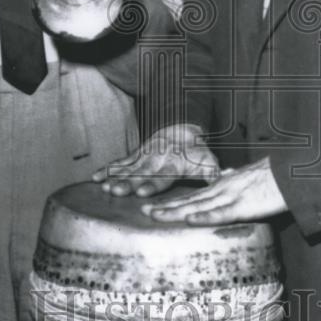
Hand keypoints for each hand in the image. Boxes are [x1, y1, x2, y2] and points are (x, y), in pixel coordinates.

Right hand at [93, 124, 218, 196]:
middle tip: (116, 191)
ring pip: (128, 168)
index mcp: (174, 165)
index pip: (162, 176)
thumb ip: (214, 174)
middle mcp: (156, 160)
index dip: (152, 184)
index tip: (142, 192)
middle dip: (128, 183)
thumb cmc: (198, 152)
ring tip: (103, 186)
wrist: (183, 128)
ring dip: (115, 177)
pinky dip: (107, 169)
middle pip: (140, 173)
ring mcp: (144, 156)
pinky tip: (95, 178)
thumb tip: (226, 181)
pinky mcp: (135, 155)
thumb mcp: (209, 161)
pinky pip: (119, 162)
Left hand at [140, 157, 288, 224]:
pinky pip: (221, 213)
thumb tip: (223, 174)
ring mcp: (232, 196)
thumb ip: (233, 177)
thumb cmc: (273, 176)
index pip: (193, 195)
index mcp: (224, 185)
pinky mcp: (244, 205)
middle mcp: (222, 189)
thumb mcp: (248, 176)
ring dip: (175, 211)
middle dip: (166, 207)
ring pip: (198, 205)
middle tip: (143, 212)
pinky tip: (189, 219)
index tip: (155, 206)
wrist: (293, 172)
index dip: (173, 201)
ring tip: (154, 215)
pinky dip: (204, 216)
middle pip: (189, 200)